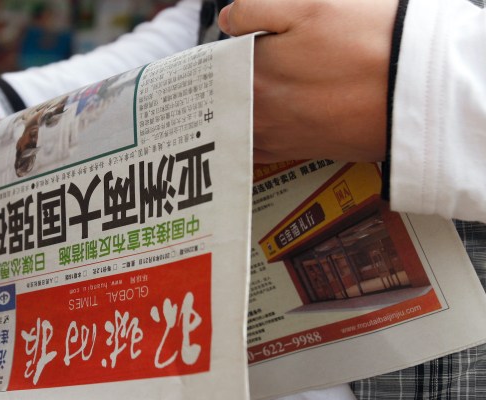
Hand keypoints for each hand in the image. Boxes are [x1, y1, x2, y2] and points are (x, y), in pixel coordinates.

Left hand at [219, 0, 398, 163]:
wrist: (418, 93)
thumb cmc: (369, 43)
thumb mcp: (310, 4)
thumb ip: (255, 9)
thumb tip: (227, 21)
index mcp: (251, 74)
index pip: (214, 67)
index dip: (215, 57)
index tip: (213, 56)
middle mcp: (256, 113)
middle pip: (222, 98)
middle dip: (221, 86)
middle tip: (227, 74)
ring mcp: (276, 138)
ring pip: (237, 124)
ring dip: (233, 112)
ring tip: (243, 95)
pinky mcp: (299, 153)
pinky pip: (258, 146)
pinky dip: (250, 135)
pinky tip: (259, 122)